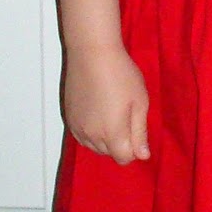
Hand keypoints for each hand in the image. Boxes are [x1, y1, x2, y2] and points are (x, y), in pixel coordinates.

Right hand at [63, 43, 149, 164]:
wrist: (92, 53)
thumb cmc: (121, 74)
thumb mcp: (140, 103)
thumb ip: (140, 133)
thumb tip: (143, 156)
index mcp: (112, 134)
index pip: (124, 158)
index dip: (134, 149)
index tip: (137, 129)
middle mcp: (91, 136)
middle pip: (109, 153)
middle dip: (120, 143)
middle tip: (126, 115)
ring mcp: (77, 127)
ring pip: (94, 146)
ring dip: (104, 139)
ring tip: (112, 112)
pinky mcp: (69, 118)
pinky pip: (82, 136)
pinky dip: (91, 132)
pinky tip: (98, 112)